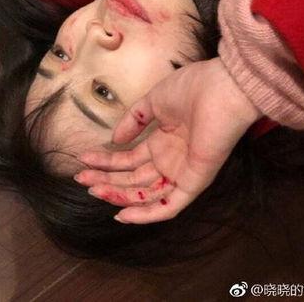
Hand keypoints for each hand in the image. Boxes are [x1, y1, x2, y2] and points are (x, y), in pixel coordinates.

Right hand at [74, 58, 260, 223]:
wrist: (222, 88)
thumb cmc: (191, 88)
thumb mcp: (154, 101)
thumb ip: (133, 120)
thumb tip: (115, 139)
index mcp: (162, 141)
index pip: (129, 158)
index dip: (106, 160)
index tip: (84, 159)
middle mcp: (170, 160)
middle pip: (132, 178)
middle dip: (105, 178)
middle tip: (81, 178)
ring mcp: (181, 172)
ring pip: (145, 193)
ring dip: (118, 194)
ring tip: (93, 189)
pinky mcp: (193, 182)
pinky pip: (169, 206)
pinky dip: (146, 214)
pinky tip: (121, 213)